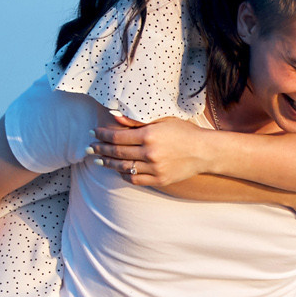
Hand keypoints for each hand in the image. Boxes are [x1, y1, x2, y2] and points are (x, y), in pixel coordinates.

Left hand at [88, 114, 212, 186]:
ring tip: (99, 160)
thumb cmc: (184, 132)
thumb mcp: (162, 120)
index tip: (93, 133)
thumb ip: (136, 121)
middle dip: (101, 149)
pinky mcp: (160, 179)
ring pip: (124, 167)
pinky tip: (119, 170)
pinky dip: (124, 175)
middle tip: (90, 148)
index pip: (117, 136)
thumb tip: (114, 116)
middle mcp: (150, 153)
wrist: (205, 152)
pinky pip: (135, 179)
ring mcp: (155, 168)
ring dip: (108, 163)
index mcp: (149, 135)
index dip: (103, 135)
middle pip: (117, 153)